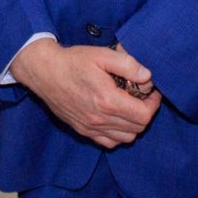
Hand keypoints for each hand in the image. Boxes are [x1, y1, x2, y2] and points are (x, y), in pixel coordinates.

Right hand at [10, 39, 160, 147]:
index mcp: (108, 100)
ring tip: (129, 107)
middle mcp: (100, 119)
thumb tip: (147, 78)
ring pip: (125, 138)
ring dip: (133, 124)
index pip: (144, 115)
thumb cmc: (73, 61)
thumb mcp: (102, 54)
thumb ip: (128, 65)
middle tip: (142, 97)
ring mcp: (90, 127)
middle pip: (137, 128)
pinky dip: (118, 134)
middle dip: (145, 112)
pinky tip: (115, 118)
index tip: (151, 92)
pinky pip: (109, 142)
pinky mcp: (82, 130)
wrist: (44, 72)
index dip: (153, 104)